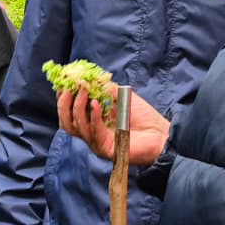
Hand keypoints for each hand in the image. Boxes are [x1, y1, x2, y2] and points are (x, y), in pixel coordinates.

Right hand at [56, 88, 170, 165]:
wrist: (160, 134)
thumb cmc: (143, 117)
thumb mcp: (122, 97)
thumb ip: (106, 88)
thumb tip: (89, 75)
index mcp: (92, 122)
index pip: (69, 113)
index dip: (63, 99)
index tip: (63, 83)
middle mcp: (91, 134)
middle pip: (67, 123)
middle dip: (65, 104)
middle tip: (69, 89)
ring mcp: (97, 143)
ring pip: (76, 128)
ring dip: (78, 107)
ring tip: (84, 92)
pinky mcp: (106, 149)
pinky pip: (94, 132)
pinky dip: (93, 116)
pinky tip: (96, 104)